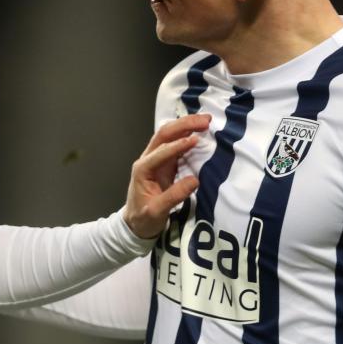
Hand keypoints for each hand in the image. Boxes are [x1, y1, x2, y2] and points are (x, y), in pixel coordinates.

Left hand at [123, 114, 209, 238]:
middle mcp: (147, 159)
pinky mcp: (165, 163)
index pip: (160, 152)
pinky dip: (187, 135)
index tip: (196, 139)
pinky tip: (200, 131)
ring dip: (186, 126)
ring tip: (206, 120)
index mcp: (142, 169)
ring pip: (169, 136)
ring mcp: (156, 160)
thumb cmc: (144, 217)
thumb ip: (174, 196)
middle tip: (205, 120)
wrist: (136, 222)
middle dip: (183, 125)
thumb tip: (195, 180)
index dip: (178, 145)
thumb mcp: (157, 211)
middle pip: (163, 135)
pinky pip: (176, 144)